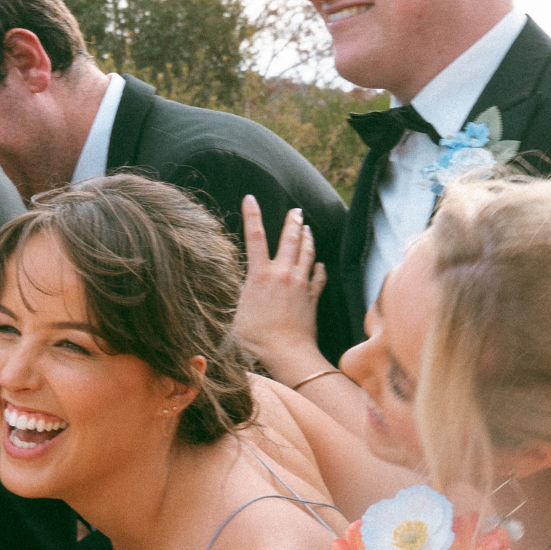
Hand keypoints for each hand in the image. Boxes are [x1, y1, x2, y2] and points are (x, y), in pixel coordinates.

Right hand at [233, 196, 328, 380]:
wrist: (287, 352)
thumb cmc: (256, 339)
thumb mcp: (236, 315)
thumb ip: (237, 297)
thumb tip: (231, 290)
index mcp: (260, 276)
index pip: (255, 238)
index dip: (252, 215)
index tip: (250, 198)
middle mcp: (282, 274)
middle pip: (290, 240)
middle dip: (293, 221)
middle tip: (296, 210)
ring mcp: (300, 284)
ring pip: (307, 254)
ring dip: (308, 239)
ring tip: (308, 228)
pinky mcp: (312, 297)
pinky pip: (319, 277)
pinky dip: (319, 269)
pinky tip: (319, 265)